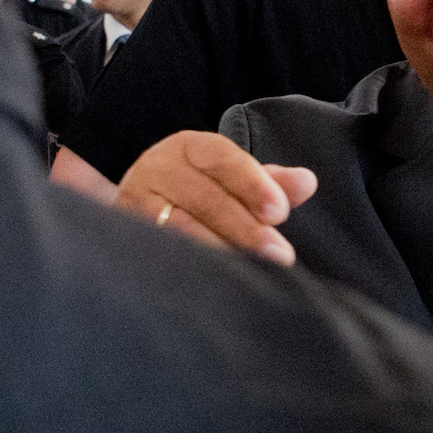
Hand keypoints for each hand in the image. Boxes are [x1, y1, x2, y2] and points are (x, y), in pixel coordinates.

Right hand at [113, 132, 317, 264]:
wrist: (139, 211)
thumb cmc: (198, 193)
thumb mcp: (233, 181)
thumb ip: (270, 182)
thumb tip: (307, 182)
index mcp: (187, 147)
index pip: (221, 158)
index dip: (251, 183)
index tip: (279, 212)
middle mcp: (155, 169)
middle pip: (204, 198)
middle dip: (246, 228)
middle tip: (281, 255)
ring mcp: (133, 203)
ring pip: (180, 230)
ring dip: (221, 251)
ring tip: (255, 275)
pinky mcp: (124, 237)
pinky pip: (160, 255)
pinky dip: (191, 268)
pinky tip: (219, 285)